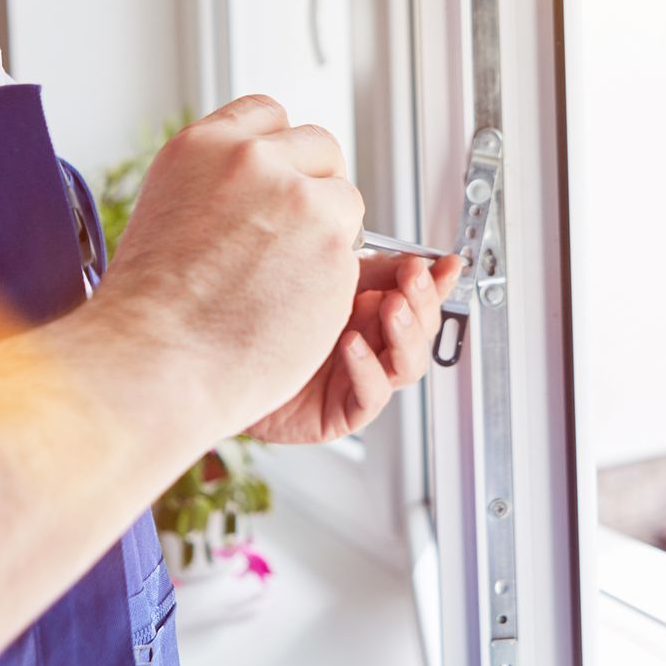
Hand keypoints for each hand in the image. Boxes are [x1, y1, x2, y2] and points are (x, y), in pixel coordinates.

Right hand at [88, 95, 363, 438]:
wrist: (156, 361)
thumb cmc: (150, 309)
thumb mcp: (168, 211)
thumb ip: (217, 183)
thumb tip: (255, 184)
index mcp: (203, 146)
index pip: (268, 114)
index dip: (280, 153)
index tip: (280, 180)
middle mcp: (252, 160)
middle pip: (319, 147)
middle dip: (315, 186)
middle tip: (294, 235)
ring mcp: (297, 199)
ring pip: (344, 197)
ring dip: (330, 231)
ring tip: (286, 277)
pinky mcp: (334, 243)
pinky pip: (355, 247)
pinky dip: (335, 274)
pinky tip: (295, 302)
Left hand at [247, 252, 466, 444]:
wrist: (217, 361)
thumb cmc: (267, 321)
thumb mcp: (323, 281)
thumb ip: (368, 269)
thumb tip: (409, 252)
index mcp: (372, 312)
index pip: (418, 297)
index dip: (438, 283)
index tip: (448, 265)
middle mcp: (373, 345)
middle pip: (422, 330)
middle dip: (422, 303)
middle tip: (411, 281)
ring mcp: (362, 379)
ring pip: (408, 365)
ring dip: (405, 334)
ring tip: (390, 309)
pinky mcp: (344, 412)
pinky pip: (371, 396)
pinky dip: (367, 368)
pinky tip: (352, 345)